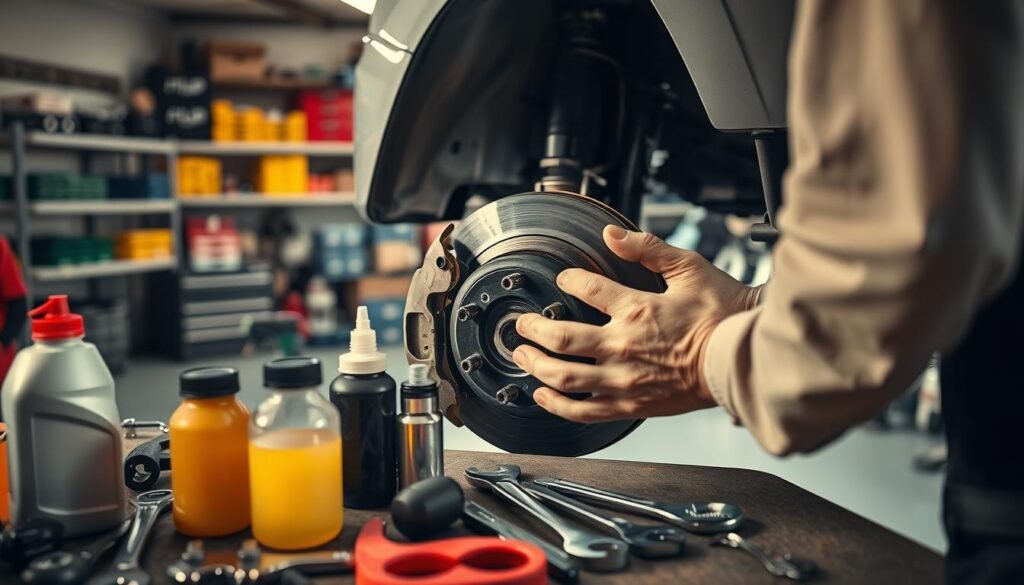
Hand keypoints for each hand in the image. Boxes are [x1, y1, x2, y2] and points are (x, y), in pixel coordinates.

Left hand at [513, 225, 760, 422]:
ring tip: (522, 354)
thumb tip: (612, 234)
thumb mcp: (689, 269)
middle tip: (523, 324)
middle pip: (560, 336)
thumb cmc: (722, 316)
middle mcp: (623, 346)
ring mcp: (623, 379)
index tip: (563, 279)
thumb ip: (648, 248)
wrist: (742, 360)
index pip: (585, 288)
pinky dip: (557, 403)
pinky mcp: (630, 404)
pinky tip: (542, 394)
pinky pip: (584, 409)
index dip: (568, 280)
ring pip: (564, 375)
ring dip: (536, 364)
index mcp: (637, 310)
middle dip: (533, 328)